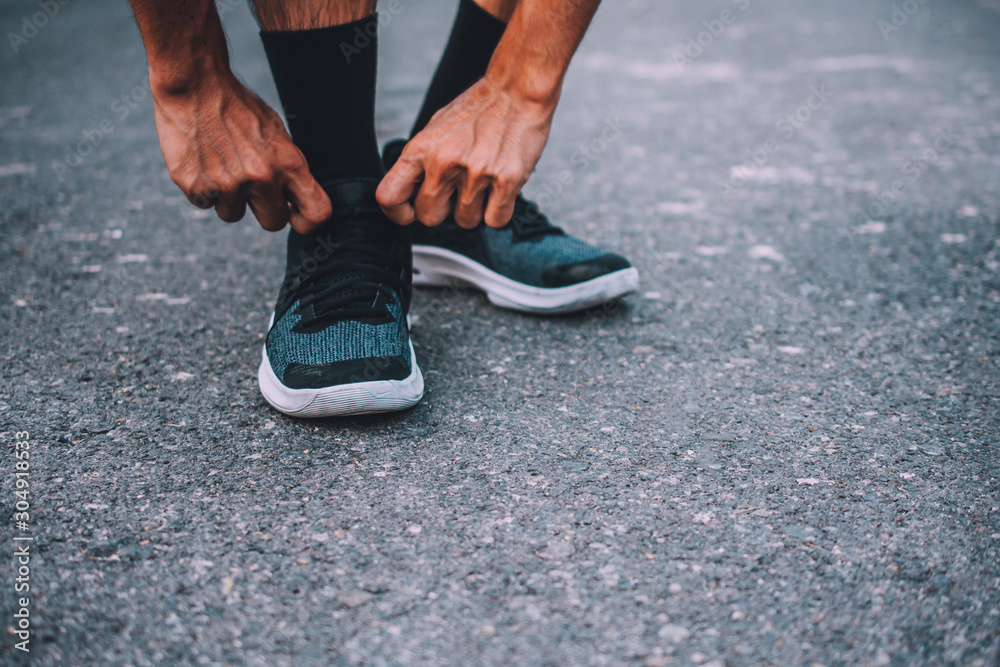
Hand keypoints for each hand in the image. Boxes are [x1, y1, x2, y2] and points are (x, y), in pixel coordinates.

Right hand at [151, 72, 331, 232]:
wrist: (195, 84)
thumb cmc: (238, 107)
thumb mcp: (276, 134)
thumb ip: (287, 169)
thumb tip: (294, 202)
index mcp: (288, 163)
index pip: (316, 213)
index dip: (307, 222)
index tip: (294, 216)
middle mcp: (261, 178)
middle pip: (273, 223)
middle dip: (263, 210)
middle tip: (251, 187)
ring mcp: (227, 185)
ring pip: (233, 214)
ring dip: (228, 198)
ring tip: (221, 164)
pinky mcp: (195, 186)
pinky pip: (205, 203)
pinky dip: (203, 188)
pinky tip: (202, 161)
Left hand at [377, 78, 554, 228]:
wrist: (517, 90)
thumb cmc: (478, 110)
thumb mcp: (436, 130)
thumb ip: (421, 163)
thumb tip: (411, 195)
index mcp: (421, 148)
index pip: (389, 197)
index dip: (398, 213)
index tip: (411, 212)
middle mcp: (444, 161)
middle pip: (429, 217)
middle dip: (444, 211)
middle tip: (457, 192)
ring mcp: (476, 172)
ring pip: (465, 222)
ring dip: (475, 209)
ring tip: (484, 182)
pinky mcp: (507, 180)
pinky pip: (495, 221)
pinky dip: (498, 211)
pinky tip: (500, 189)